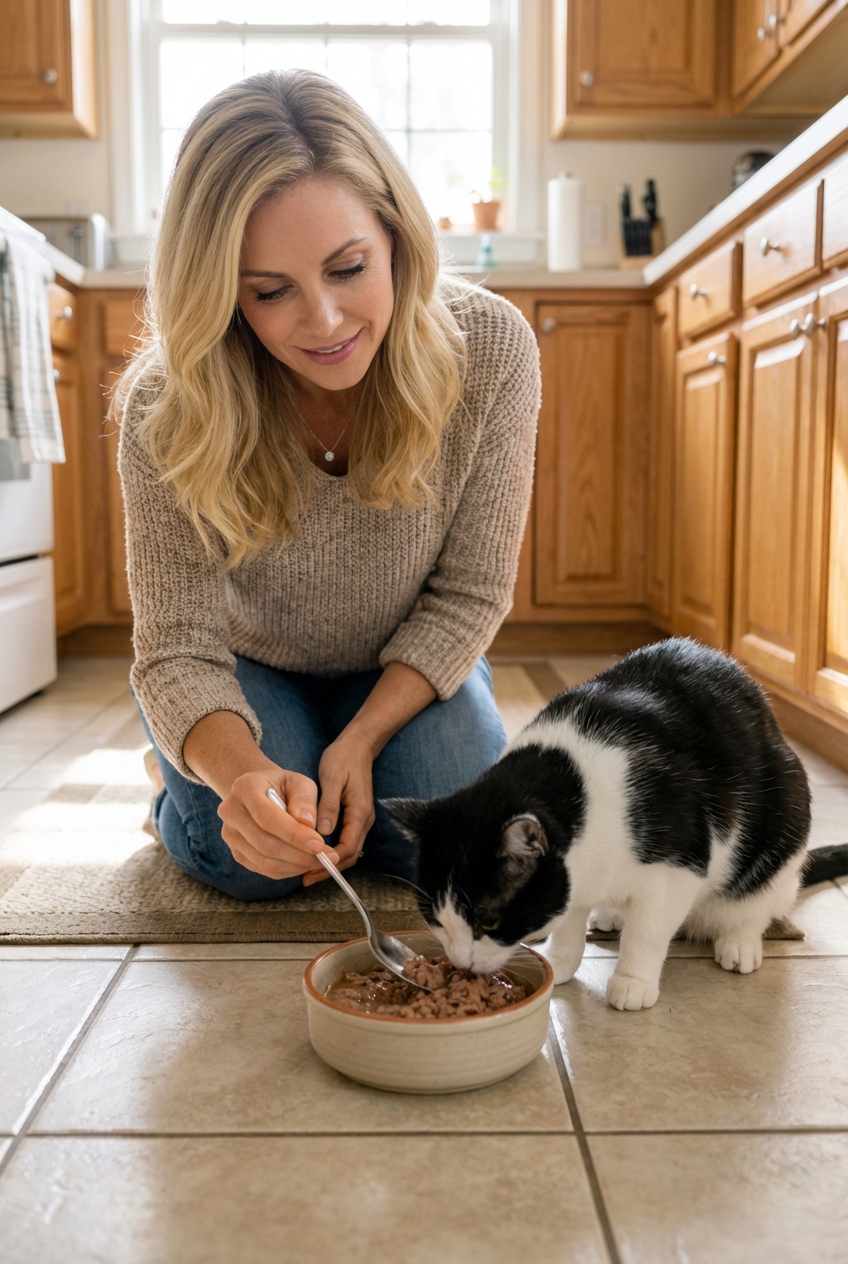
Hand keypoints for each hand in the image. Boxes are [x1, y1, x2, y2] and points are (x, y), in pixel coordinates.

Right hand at [217, 768, 338, 881]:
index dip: (294, 835)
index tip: (320, 845)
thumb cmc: (284, 786)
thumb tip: (308, 825)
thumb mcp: (299, 782)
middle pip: (264, 843)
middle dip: (299, 855)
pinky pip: (263, 868)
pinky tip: (304, 863)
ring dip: (295, 866)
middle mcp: (231, 812)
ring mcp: (230, 834)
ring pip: (264, 860)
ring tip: (320, 861)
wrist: (262, 791)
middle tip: (326, 858)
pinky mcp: (236, 852)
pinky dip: (287, 870)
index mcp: (245, 787)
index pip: (268, 818)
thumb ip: (304, 799)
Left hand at [302, 732, 375, 886]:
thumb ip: (328, 805)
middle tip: (305, 878)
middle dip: (329, 868)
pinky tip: (313, 851)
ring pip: (348, 850)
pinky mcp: (354, 817)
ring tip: (306, 870)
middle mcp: (364, 819)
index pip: (348, 847)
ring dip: (329, 862)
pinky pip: (345, 841)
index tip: (310, 868)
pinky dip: (330, 851)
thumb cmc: (343, 759)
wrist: (357, 746)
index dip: (330, 861)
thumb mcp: (332, 778)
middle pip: (350, 854)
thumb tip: (322, 833)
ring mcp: (360, 819)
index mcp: (360, 811)